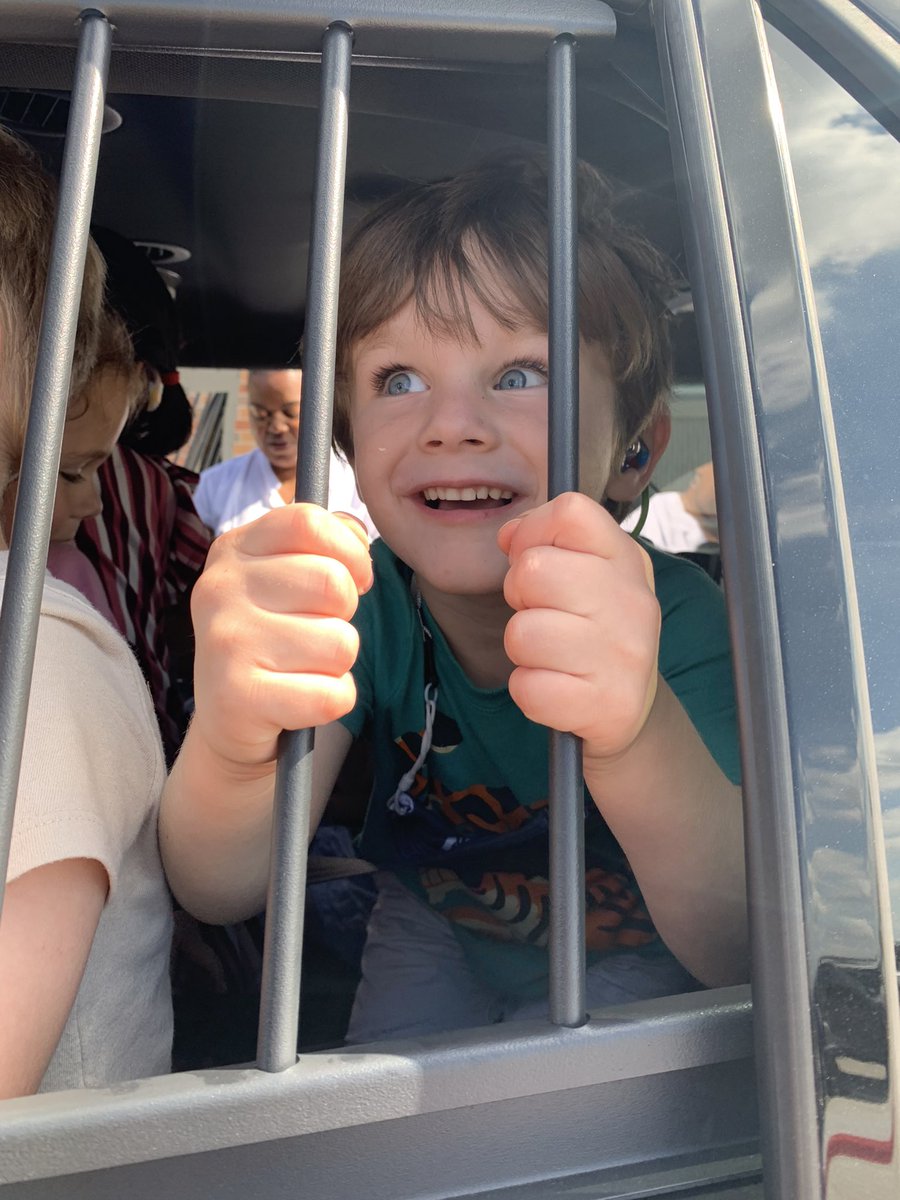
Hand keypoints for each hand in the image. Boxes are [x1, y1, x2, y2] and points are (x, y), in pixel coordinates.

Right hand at [190, 504, 372, 771]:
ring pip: (340, 643)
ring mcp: (226, 641)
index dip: (350, 551)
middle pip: (332, 583)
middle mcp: (220, 588)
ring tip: (303, 668)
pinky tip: (300, 700)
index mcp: (234, 549)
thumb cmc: (272, 639)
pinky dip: (333, 701)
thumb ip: (325, 543)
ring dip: (338, 663)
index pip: (309, 522)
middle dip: (344, 616)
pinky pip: (333, 694)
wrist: (229, 719)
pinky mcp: (239, 696)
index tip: (355, 579)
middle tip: (316, 633)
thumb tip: (356, 533)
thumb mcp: (286, 577)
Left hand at [498, 492, 659, 759]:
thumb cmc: (596, 633)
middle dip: (519, 595)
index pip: (571, 512)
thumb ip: (546, 543)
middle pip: (533, 570)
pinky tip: (556, 688)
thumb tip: (509, 534)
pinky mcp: (605, 706)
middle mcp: (632, 603)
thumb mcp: (586, 575)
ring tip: (551, 655)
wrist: (633, 710)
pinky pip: (526, 687)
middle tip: (542, 614)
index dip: (533, 531)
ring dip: (522, 648)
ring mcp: (621, 656)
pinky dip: (529, 690)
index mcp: (626, 560)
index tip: (536, 559)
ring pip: (522, 633)